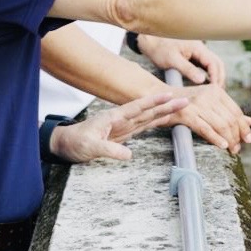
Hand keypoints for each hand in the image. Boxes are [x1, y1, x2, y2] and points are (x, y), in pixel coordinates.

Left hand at [50, 92, 187, 163]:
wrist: (65, 144)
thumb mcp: (89, 147)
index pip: (137, 107)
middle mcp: (121, 119)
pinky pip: (144, 126)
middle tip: (185, 100)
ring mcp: (124, 126)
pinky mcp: (124, 134)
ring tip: (181, 106)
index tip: (168, 96)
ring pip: (148, 117)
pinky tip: (165, 118)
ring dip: (164, 112)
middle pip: (148, 111)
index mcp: (114, 117)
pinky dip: (156, 121)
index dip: (153, 102)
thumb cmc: (74, 142)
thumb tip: (130, 155)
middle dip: (166, 105)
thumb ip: (109, 150)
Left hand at [135, 35, 225, 85]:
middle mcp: (201, 49)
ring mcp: (198, 53)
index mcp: (198, 48)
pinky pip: (206, 66)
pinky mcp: (193, 57)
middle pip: (217, 64)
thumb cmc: (159, 48)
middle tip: (218, 93)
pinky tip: (206, 85)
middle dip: (220, 78)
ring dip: (216, 77)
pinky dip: (209, 75)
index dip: (217, 77)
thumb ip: (187, 69)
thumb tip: (202, 80)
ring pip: (213, 65)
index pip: (214, 63)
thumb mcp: (172, 60)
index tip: (216, 90)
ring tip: (215, 91)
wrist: (150, 40)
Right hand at [172, 82, 250, 153]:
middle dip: (237, 136)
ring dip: (229, 140)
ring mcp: (198, 104)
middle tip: (238, 149)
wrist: (159, 98)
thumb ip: (228, 111)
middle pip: (230, 119)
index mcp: (216, 91)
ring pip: (221, 124)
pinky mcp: (187, 114)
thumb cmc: (185, 103)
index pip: (236, 111)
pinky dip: (216, 138)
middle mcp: (209, 95)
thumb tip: (250, 122)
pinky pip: (206, 128)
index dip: (243, 127)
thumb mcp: (209, 103)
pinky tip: (222, 146)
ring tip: (232, 150)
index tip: (249, 139)